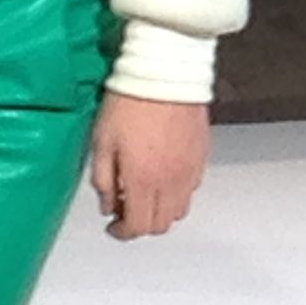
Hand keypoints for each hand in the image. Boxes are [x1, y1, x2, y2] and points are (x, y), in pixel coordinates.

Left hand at [88, 94, 209, 238]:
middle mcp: (172, 181)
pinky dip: (178, 191)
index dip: (122, 232)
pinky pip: (193, 187)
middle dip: (142, 223)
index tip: (113, 224)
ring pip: (180, 209)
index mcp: (143, 180)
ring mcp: (191, 168)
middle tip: (127, 208)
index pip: (138, 226)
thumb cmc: (129, 103)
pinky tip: (164, 174)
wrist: (165, 71)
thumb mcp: (102, 142)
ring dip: (161, 209)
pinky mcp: (203, 154)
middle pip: (161, 224)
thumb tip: (109, 205)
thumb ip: (103, 180)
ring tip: (146, 192)